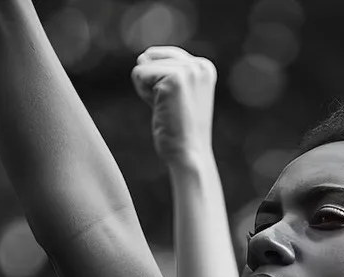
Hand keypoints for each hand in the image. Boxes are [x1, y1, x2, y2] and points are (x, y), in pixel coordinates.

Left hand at [131, 46, 216, 164]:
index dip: (159, 80)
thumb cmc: (179, 128)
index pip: (162, 54)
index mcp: (205, 66)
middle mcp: (199, 65)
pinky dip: (142, 93)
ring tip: (167, 108)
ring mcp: (188, 71)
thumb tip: (142, 56)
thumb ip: (166, 71)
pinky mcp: (173, 79)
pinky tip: (160, 108)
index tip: (176, 102)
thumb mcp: (178, 93)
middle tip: (170, 107)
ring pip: (143, 64)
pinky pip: (138, 73)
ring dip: (147, 89)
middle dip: (152, 83)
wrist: (188, 154)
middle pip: (151, 57)